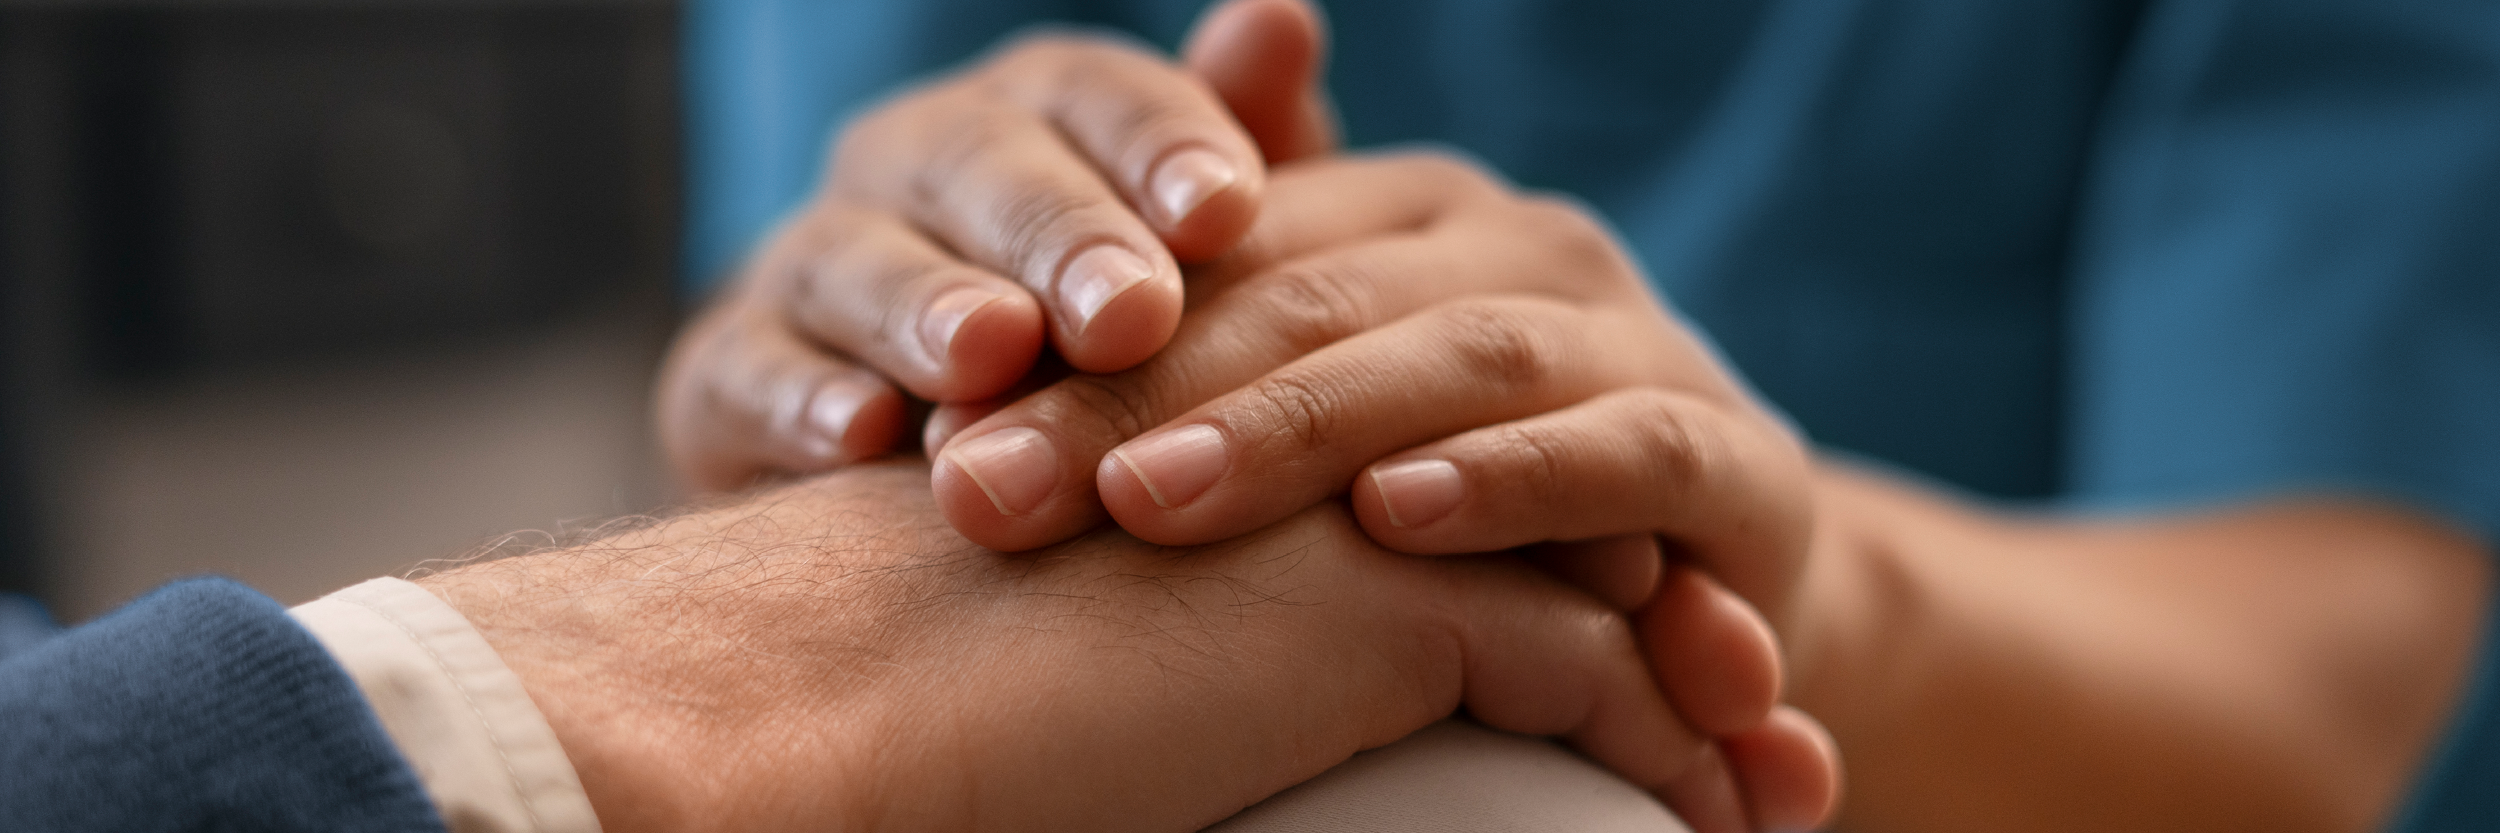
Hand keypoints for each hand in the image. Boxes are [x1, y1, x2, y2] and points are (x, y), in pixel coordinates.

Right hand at [419, 462, 1706, 832]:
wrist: (814, 718)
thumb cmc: (923, 745)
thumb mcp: (1112, 714)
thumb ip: (1231, 688)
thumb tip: (1240, 766)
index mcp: (1251, 477)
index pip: (1468, 517)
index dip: (1588, 610)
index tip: (1680, 721)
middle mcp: (1319, 465)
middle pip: (1562, 534)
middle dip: (1684, 640)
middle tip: (1775, 763)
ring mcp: (1353, 509)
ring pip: (1602, 588)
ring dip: (1701, 700)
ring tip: (1773, 794)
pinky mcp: (1384, 586)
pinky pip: (1593, 668)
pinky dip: (1671, 747)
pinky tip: (1713, 815)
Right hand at [656, 0, 1334, 489]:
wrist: (927, 464)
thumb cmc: (1105, 341)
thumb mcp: (1195, 253)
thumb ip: (1248, 146)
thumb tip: (1280, 18)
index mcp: (1038, 117)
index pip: (1096, 96)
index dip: (1159, 146)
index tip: (1228, 213)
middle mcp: (914, 163)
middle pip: (977, 167)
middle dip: (1055, 235)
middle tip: (1130, 313)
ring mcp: (813, 262)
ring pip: (853, 259)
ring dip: (922, 305)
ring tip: (990, 353)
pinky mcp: (729, 375)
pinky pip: (749, 371)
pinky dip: (800, 401)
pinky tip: (862, 437)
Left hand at [927, 151, 1834, 830]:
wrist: (1712, 585)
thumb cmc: (1476, 489)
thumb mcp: (1332, 410)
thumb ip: (1213, 328)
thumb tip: (1001, 313)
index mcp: (1409, 215)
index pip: (1222, 256)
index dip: (1075, 345)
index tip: (931, 435)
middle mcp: (1524, 250)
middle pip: (1307, 305)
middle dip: (1137, 400)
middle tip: (987, 486)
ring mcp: (1637, 342)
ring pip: (1455, 359)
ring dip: (1300, 434)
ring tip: (1152, 501)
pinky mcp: (1738, 459)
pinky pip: (1626, 453)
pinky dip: (1517, 481)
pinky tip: (1399, 518)